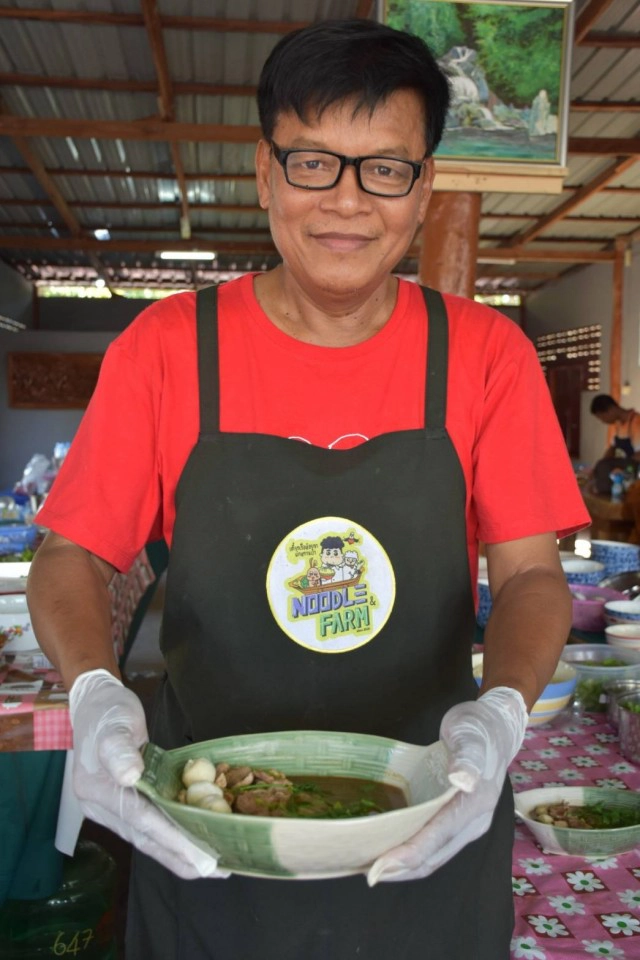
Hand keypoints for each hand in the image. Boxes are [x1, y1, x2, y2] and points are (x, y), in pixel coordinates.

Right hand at [69, 669, 228, 879]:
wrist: (95, 705)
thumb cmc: (106, 712)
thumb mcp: (113, 724)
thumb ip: (118, 749)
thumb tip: (129, 775)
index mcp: (96, 790)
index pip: (140, 819)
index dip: (171, 839)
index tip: (199, 856)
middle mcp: (102, 807)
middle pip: (145, 838)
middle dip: (180, 856)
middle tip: (215, 870)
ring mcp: (112, 808)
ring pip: (149, 836)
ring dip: (178, 852)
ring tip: (211, 865)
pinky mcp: (125, 803)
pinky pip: (151, 824)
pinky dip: (172, 835)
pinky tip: (194, 841)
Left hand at [367, 687, 526, 884]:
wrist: (496, 728)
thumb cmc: (478, 729)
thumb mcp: (470, 735)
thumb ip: (466, 757)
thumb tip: (462, 780)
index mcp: (476, 803)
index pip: (438, 836)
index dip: (408, 854)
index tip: (379, 867)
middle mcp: (474, 823)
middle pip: (433, 856)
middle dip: (399, 869)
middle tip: (361, 871)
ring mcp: (467, 826)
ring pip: (432, 857)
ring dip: (402, 867)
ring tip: (368, 867)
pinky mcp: (458, 823)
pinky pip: (432, 846)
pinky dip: (409, 854)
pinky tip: (387, 849)